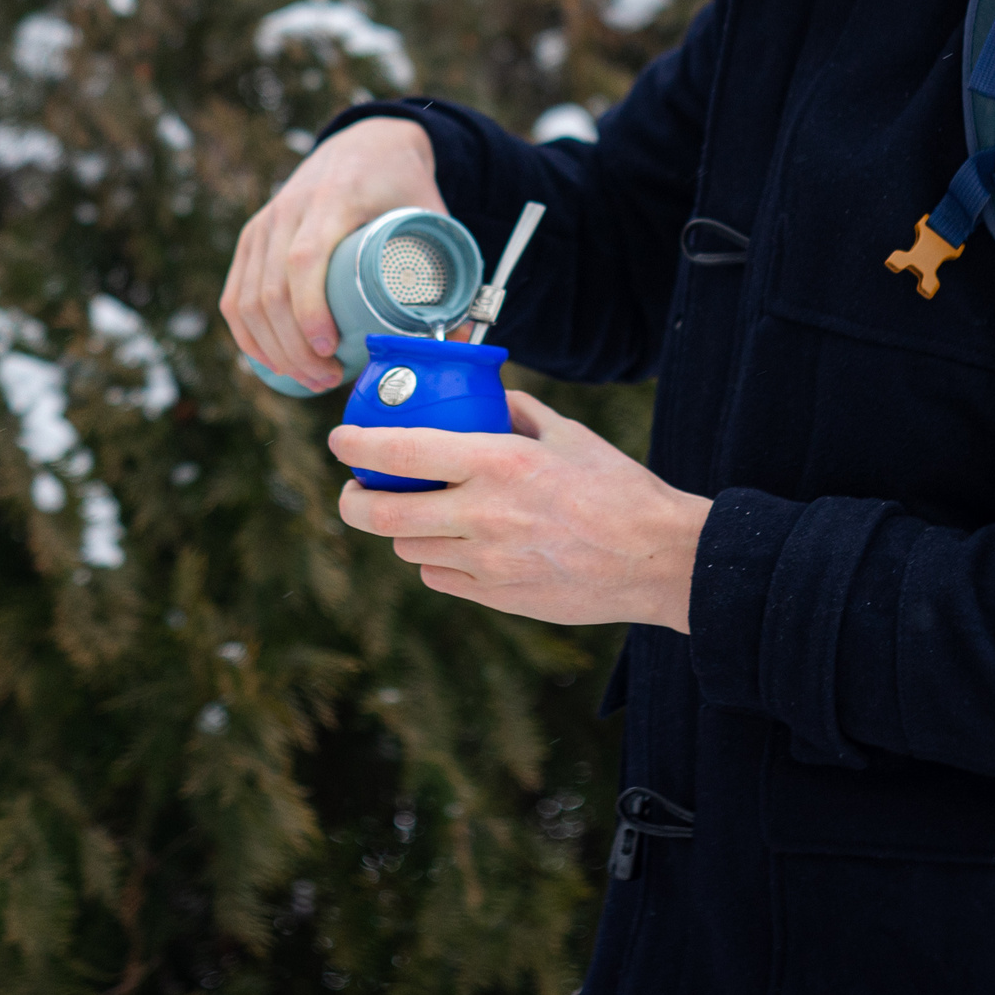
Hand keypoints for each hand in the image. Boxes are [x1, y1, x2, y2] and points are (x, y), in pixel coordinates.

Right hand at [221, 116, 441, 391]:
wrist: (365, 143)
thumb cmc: (403, 186)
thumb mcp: (433, 217)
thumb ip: (451, 273)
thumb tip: (462, 342)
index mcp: (333, 198)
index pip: (305, 258)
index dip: (310, 310)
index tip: (330, 349)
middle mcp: (289, 208)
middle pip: (272, 290)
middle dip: (295, 347)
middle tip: (329, 379)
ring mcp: (264, 222)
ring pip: (247, 298)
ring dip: (274, 349)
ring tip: (310, 378)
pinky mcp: (252, 236)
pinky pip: (234, 294)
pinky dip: (248, 335)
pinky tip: (270, 361)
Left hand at [329, 389, 710, 630]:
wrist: (657, 559)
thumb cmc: (616, 489)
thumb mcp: (566, 434)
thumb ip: (515, 412)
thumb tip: (483, 398)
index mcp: (497, 462)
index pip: (402, 450)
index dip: (356, 444)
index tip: (338, 440)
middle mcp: (482, 514)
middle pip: (383, 514)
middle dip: (353, 501)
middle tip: (353, 490)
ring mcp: (486, 562)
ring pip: (408, 547)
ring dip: (404, 528)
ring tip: (421, 512)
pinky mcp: (496, 596)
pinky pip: (440, 576)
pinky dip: (438, 559)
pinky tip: (458, 544)